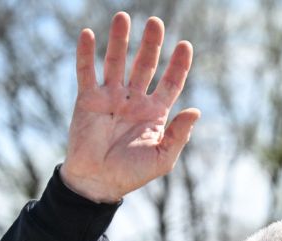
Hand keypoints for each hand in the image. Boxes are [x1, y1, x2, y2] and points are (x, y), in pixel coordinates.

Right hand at [60, 14, 199, 202]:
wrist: (97, 183)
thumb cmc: (131, 174)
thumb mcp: (162, 158)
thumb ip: (179, 134)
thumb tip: (196, 110)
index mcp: (155, 113)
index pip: (170, 82)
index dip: (178, 64)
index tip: (185, 45)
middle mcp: (134, 100)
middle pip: (145, 65)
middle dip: (151, 44)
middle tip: (156, 22)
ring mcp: (110, 97)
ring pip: (116, 62)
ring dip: (120, 40)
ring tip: (123, 17)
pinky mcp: (87, 99)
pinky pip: (86, 72)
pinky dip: (86, 54)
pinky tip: (88, 34)